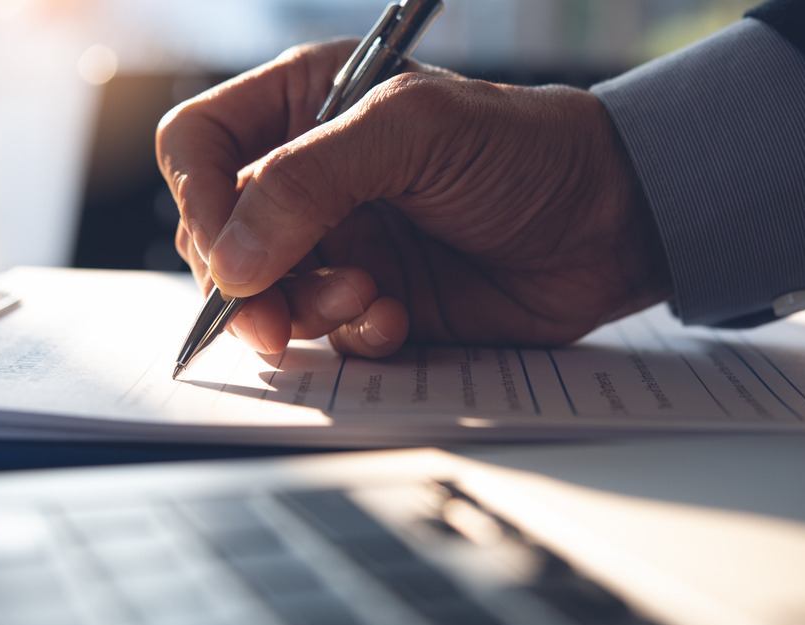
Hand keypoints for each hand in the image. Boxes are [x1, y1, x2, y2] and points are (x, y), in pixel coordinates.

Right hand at [156, 39, 671, 356]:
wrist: (605, 223)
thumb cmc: (523, 148)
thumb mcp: (412, 131)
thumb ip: (309, 180)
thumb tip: (231, 259)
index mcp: (305, 108)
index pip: (199, 147)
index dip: (198, 197)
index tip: (230, 250)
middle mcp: (311, 179)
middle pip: (219, 235)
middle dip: (248, 278)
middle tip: (281, 307)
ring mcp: (338, 244)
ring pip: (264, 296)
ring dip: (305, 309)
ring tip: (369, 295)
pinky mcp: (371, 300)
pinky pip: (325, 335)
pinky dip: (353, 336)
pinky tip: (397, 318)